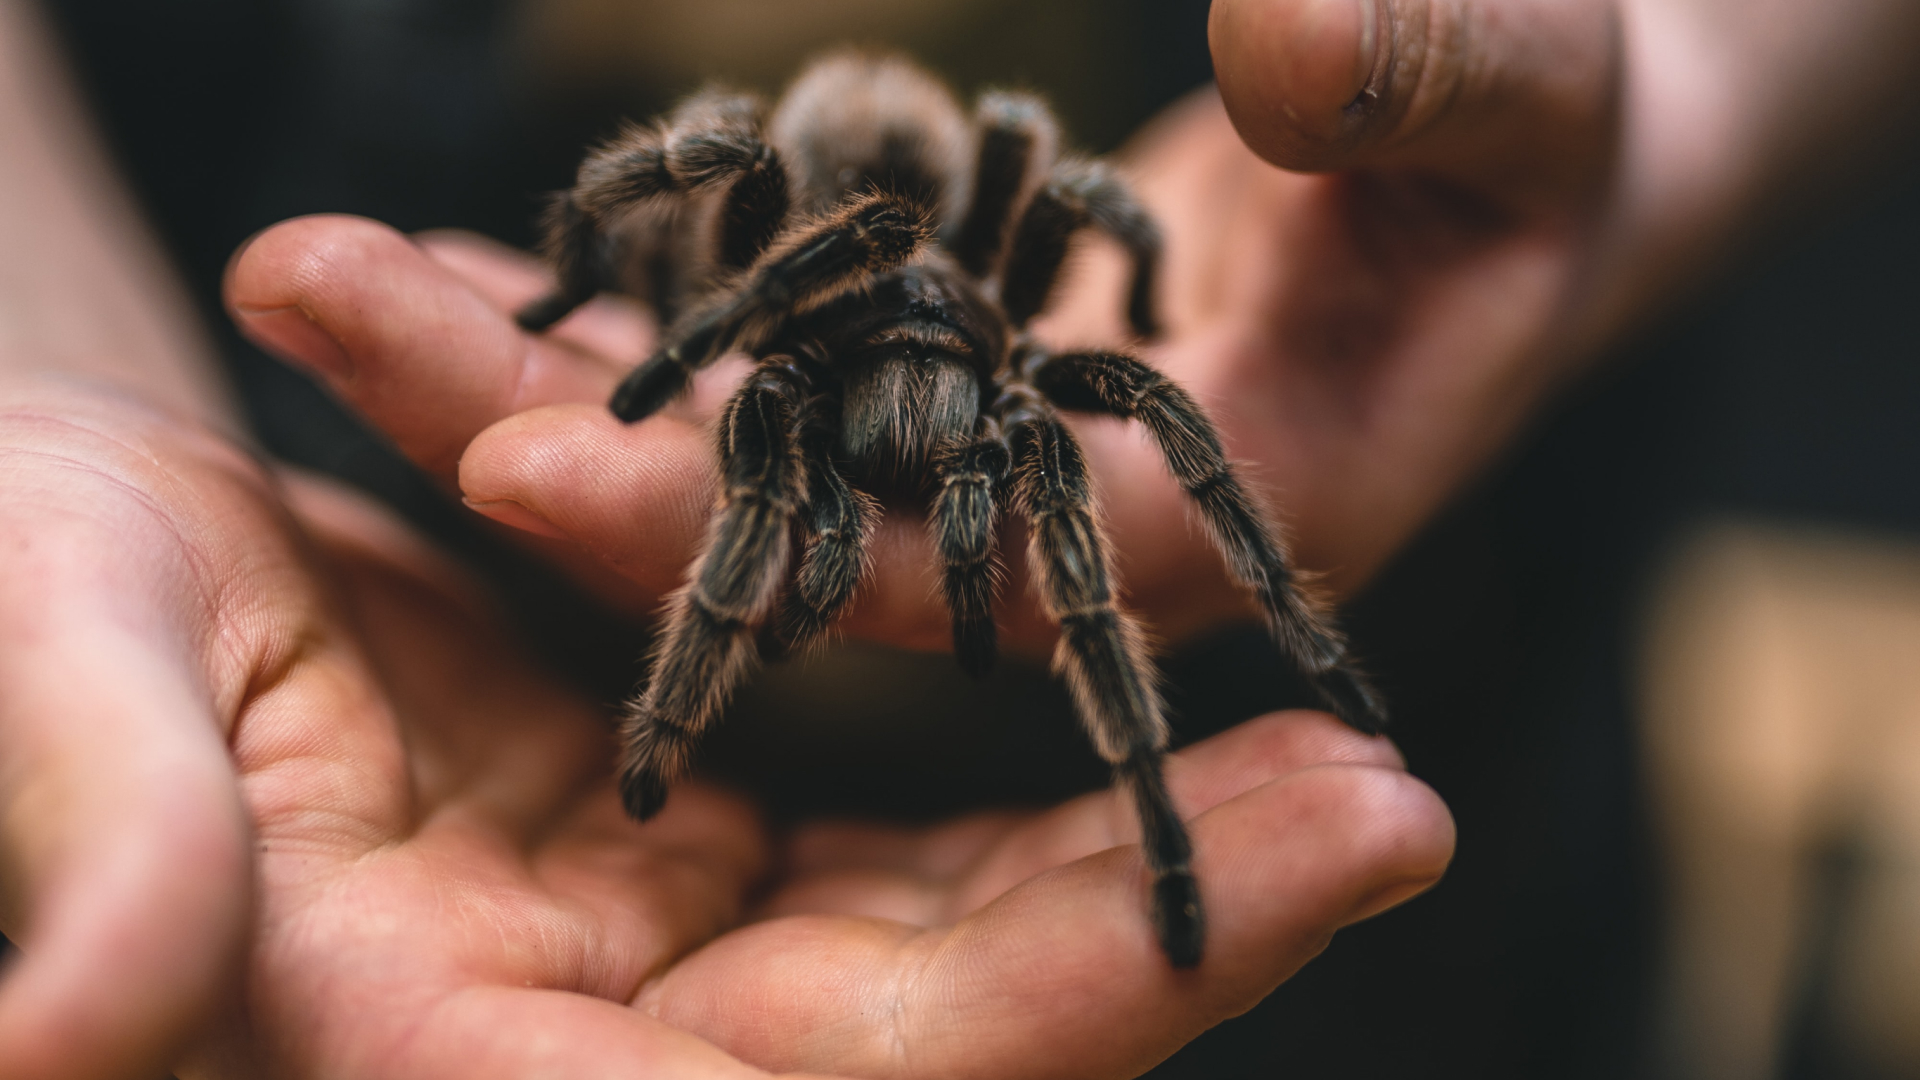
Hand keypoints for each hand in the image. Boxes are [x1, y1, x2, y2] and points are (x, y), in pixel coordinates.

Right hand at [0, 382, 1449, 1079]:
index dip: (1033, 1020)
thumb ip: (91, 841)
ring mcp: (620, 941)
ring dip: (1127, 838)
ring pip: (925, 933)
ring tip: (1338, 741)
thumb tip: (65, 1036)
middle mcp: (558, 1039)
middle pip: (913, 1031)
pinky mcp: (651, 830)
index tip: (1273, 905)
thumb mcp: (40, 681)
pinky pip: (878, 833)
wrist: (23, 529)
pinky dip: (1011, 764)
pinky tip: (1135, 685)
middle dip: (1162, 929)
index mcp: (427, 1061)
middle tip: (1389, 801)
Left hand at [220, 1, 1621, 650]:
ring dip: (541, 354)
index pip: (944, 569)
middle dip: (549, 427)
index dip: (745, 530)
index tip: (519, 460)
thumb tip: (1285, 44)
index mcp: (1214, 519)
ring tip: (327, 271)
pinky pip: (773, 344)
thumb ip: (1444, 75)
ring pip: (748, 429)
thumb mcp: (1536, 82)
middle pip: (783, 511)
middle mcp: (1069, 515)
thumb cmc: (1557, 129)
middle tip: (316, 301)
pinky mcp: (962, 362)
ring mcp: (1004, 440)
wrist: (1526, 149)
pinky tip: (482, 242)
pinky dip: (637, 297)